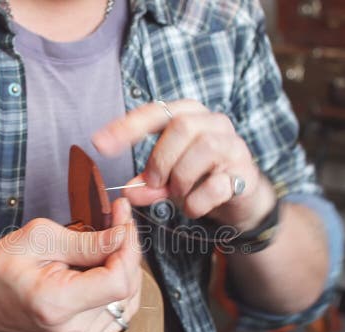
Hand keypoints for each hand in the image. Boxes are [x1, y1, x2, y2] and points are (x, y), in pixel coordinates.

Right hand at [0, 198, 140, 331]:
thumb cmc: (0, 270)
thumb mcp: (38, 239)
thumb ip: (86, 241)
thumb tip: (121, 236)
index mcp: (57, 303)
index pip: (118, 281)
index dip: (127, 247)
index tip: (122, 219)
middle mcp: (72, 330)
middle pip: (128, 289)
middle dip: (128, 251)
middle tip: (118, 221)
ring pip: (129, 299)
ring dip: (125, 267)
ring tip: (107, 243)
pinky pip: (120, 310)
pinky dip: (118, 285)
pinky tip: (102, 266)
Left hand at [92, 99, 275, 229]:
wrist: (241, 197)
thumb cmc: (199, 178)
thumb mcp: (167, 179)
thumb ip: (148, 182)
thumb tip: (128, 191)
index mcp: (190, 114)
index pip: (155, 112)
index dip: (127, 127)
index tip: (99, 143)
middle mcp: (214, 122)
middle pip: (182, 126)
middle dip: (160, 159)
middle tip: (154, 182)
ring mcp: (233, 146)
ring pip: (202, 149)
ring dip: (180, 180)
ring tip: (177, 194)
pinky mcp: (244, 173)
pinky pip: (215, 185)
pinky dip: (196, 202)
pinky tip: (194, 206)